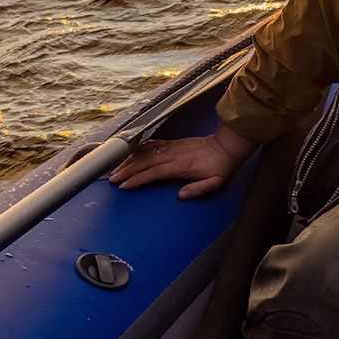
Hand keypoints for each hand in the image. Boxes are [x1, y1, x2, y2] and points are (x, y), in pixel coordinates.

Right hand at [108, 123, 256, 199]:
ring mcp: (172, 147)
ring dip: (129, 160)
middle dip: (126, 171)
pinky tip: (129, 154)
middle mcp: (173, 154)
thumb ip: (198, 189)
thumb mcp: (216, 182)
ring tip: (115, 168)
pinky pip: (152, 144)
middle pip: (145, 162)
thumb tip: (181, 196)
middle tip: (112, 179)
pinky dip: (138, 149)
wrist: (226, 146)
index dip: (138, 179)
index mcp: (181, 165)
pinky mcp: (172, 143)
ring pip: (145, 153)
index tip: (124, 185)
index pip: (154, 173)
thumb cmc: (220, 166)